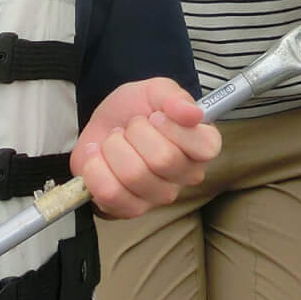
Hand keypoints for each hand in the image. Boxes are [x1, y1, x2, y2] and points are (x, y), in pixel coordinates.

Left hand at [72, 78, 220, 218]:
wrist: (104, 123)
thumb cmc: (136, 108)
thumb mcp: (156, 90)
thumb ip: (175, 97)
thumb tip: (194, 113)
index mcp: (202, 147)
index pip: (204, 147)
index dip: (173, 128)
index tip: (156, 116)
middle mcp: (186, 176)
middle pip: (163, 160)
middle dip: (136, 132)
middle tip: (131, 126)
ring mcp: (159, 197)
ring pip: (133, 175)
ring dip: (114, 148)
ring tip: (115, 141)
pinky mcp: (129, 209)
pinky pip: (109, 192)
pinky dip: (96, 168)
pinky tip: (99, 158)